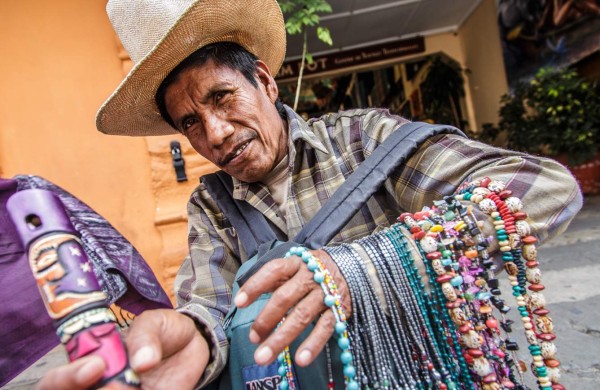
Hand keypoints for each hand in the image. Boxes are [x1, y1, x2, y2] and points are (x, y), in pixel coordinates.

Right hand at [36, 309, 208, 389]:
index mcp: (88, 364)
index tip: (97, 366)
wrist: (193, 344)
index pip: (55, 383)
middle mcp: (98, 386)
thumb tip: (141, 362)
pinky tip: (160, 388)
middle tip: (121, 384)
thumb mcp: (154, 322)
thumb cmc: (163, 332)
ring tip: (140, 385)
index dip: (66, 379)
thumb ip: (145, 336)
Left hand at [234, 249, 350, 367]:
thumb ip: (273, 281)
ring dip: (282, 337)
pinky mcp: (339, 310)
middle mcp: (310, 276)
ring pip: (302, 316)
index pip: (273, 271)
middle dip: (266, 320)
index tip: (239, 302)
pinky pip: (325, 328)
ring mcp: (325, 294)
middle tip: (252, 339)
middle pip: (285, 297)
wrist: (349, 268)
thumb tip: (246, 298)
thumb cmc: (310, 272)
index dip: (255, 285)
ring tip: (264, 356)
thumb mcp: (293, 268)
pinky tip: (300, 359)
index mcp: (295, 264)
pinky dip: (313, 345)